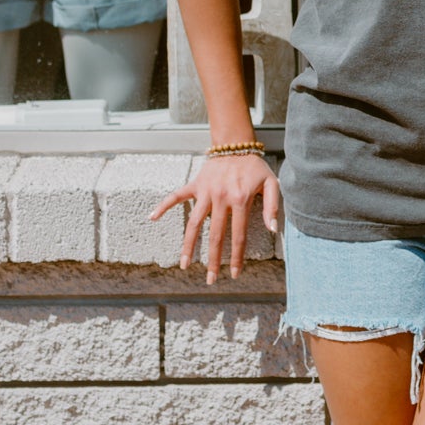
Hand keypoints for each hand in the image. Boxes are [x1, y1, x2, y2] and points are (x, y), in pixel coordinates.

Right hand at [153, 152, 280, 282]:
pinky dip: (163, 205)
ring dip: (188, 245)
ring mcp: (205, 192)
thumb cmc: (255, 167)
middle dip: (213, 260)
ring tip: (184, 265)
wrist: (237, 144)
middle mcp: (220, 198)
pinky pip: (177, 196)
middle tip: (210, 281)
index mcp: (240, 199)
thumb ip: (273, 206)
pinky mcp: (195, 185)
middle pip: (215, 235)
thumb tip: (272, 230)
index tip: (233, 274)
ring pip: (194, 223)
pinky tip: (152, 217)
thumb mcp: (272, 183)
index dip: (236, 256)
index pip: (238, 235)